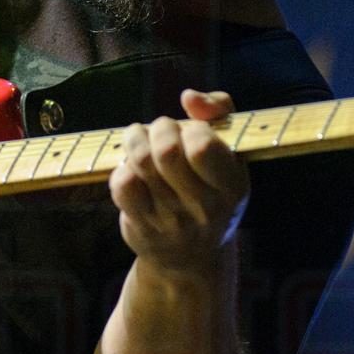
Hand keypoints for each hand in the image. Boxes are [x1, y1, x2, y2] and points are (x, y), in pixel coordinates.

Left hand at [108, 89, 249, 272]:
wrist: (194, 257)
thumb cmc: (211, 188)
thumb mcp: (230, 151)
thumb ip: (219, 111)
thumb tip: (189, 97)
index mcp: (232, 186)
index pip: (202, 146)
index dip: (191, 128)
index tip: (192, 132)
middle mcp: (204, 208)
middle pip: (165, 151)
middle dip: (159, 129)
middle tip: (161, 132)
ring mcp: (172, 221)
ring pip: (140, 162)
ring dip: (135, 140)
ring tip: (140, 139)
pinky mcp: (142, 228)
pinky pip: (122, 185)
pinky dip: (122, 167)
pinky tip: (132, 169)